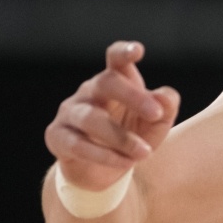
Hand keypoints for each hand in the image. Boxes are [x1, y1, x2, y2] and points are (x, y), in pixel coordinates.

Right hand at [45, 41, 180, 191]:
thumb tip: (164, 99)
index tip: (138, 51)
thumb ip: (165, 108)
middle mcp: (90, 92)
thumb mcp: (155, 125)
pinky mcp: (57, 137)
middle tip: (156, 114)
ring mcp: (70, 113)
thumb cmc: (131, 137)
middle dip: (133, 96)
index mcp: (114, 82)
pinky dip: (105, 155)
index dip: (124, 52)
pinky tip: (126, 163)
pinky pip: (78, 144)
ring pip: (91, 118)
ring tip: (145, 153)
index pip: (116, 59)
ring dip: (121, 137)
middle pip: (106, 82)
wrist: (101, 171)